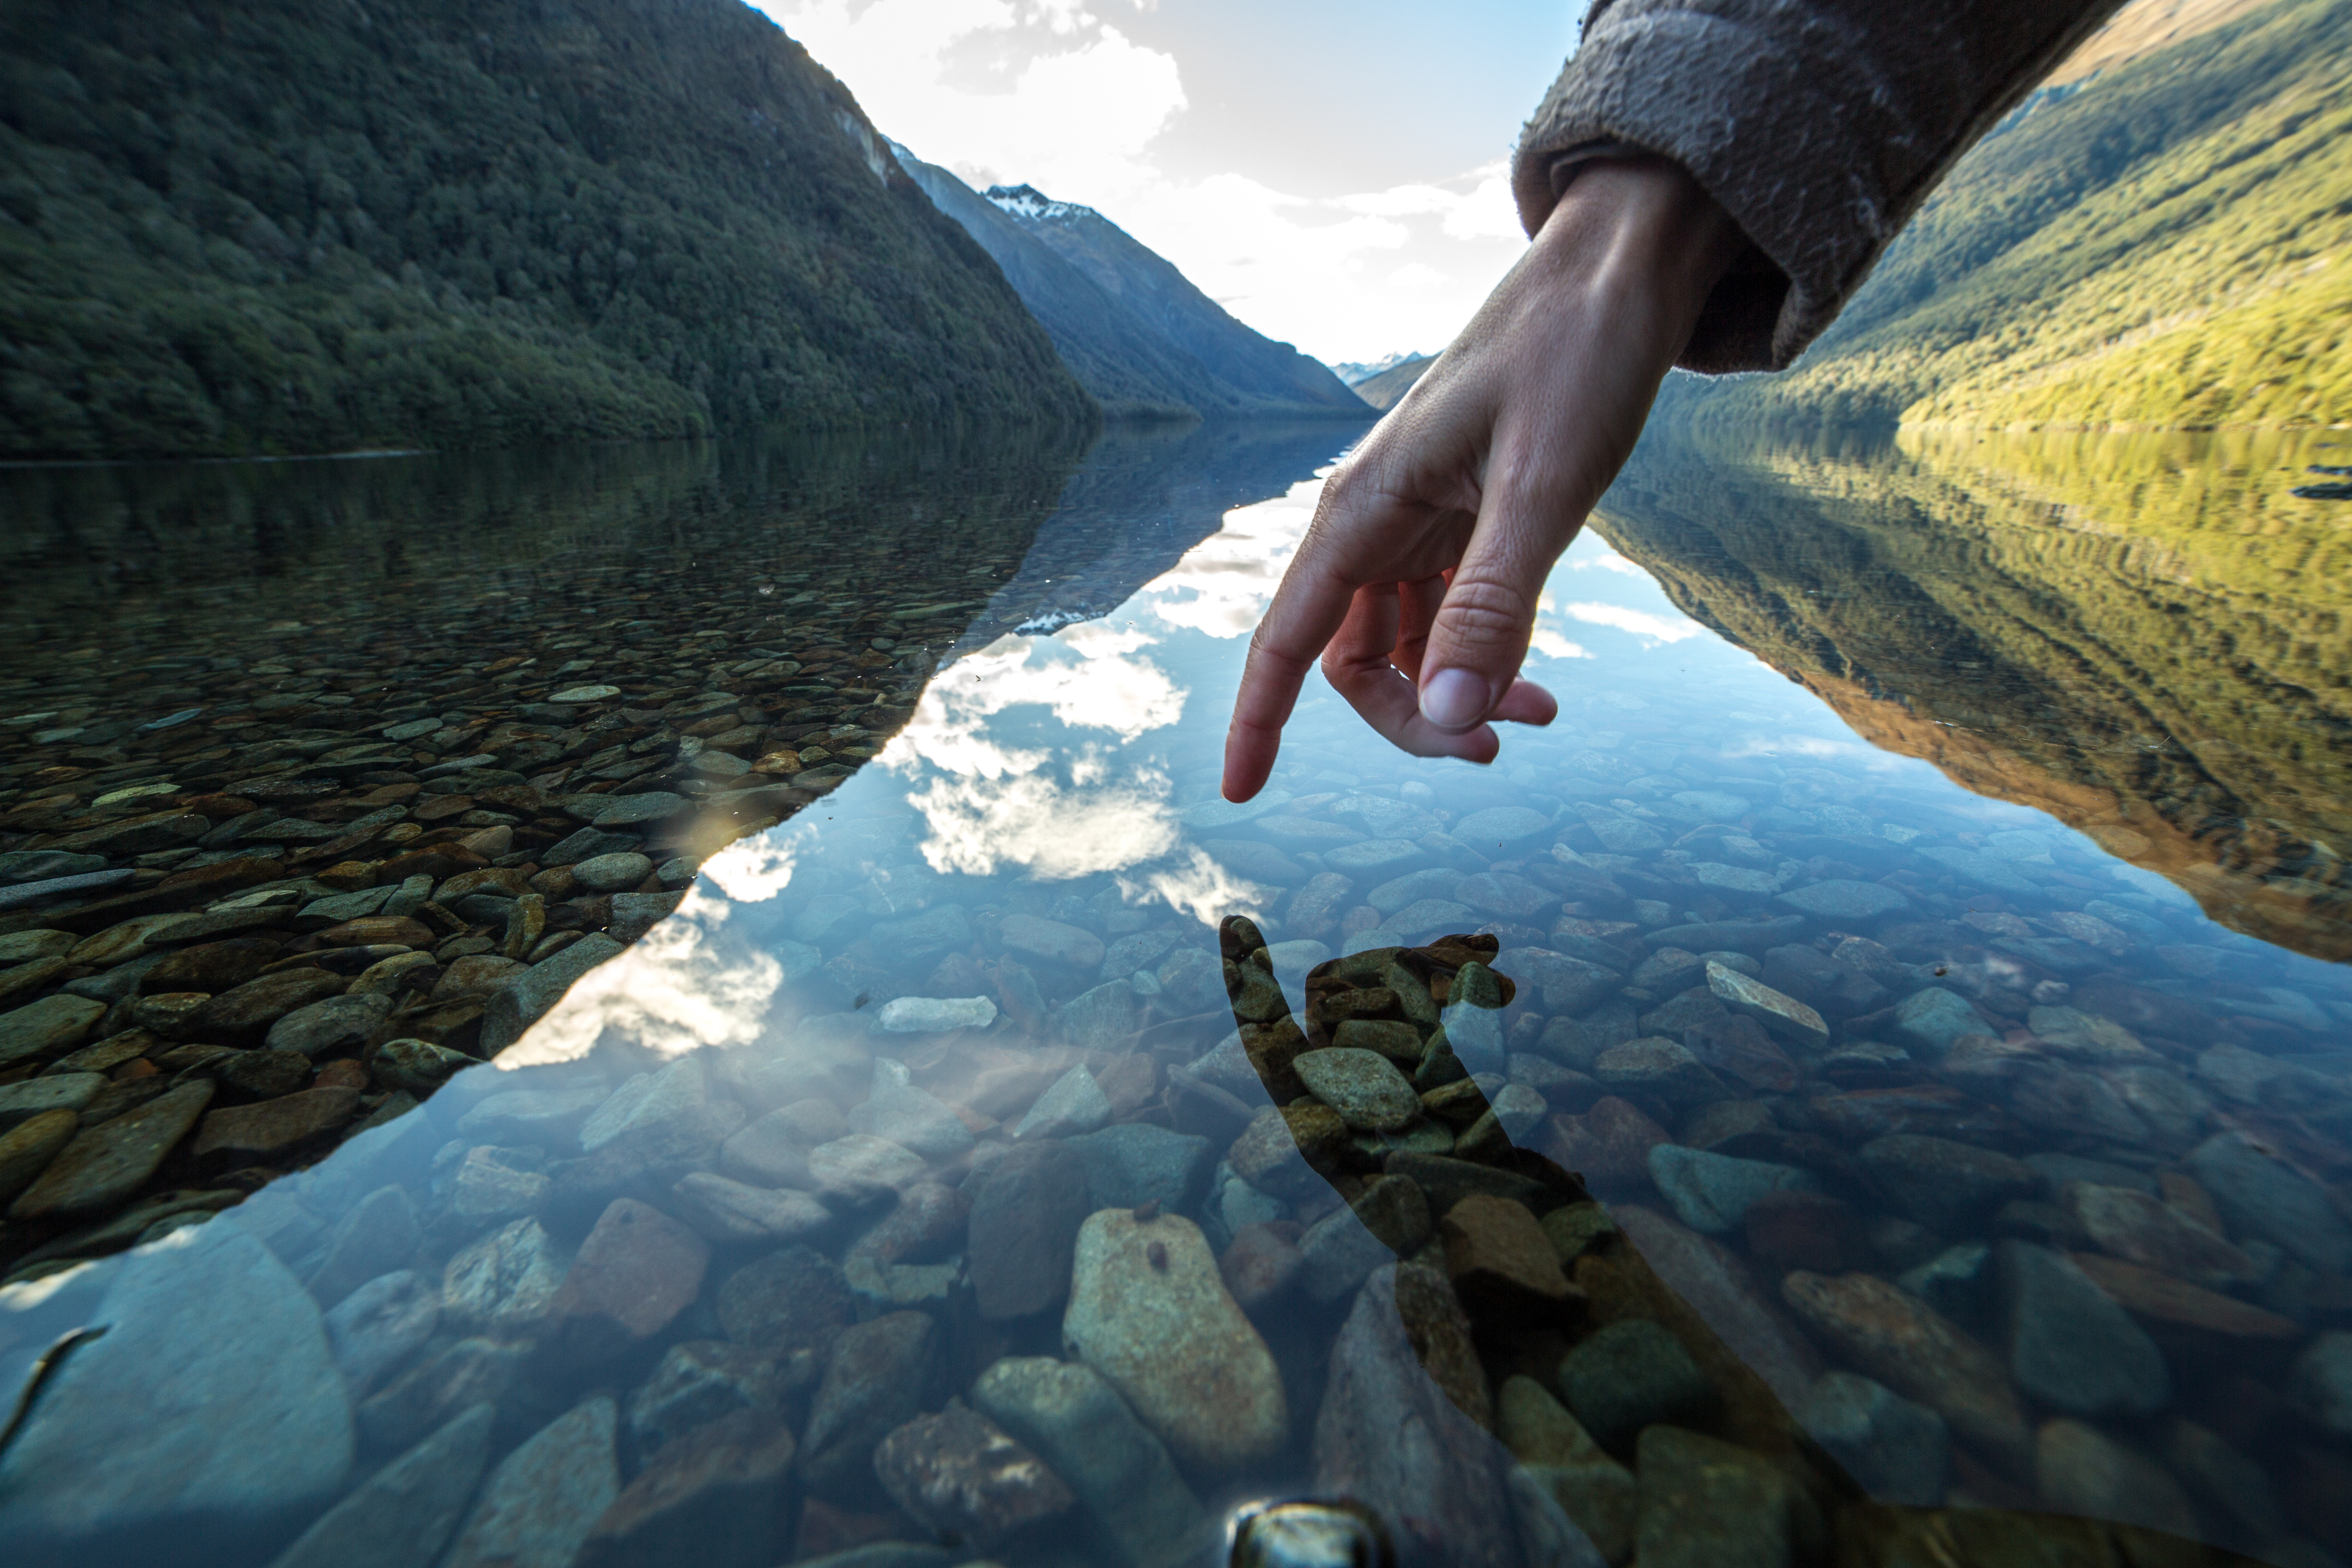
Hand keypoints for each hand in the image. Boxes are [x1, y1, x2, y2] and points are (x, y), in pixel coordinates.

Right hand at [1221, 157, 1745, 800]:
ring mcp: (1417, 517)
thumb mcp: (1546, 486)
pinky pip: (1446, 613)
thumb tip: (1451, 720)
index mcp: (1365, 506)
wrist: (1622, 267)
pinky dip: (1483, 656)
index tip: (1240, 795)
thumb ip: (1495, 607)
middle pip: (1352, 660)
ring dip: (1456, 694)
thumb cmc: (1580, 355)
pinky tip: (1539, 675)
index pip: (1288, 639)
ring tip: (1543, 714)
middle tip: (1500, 746)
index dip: (1259, 721)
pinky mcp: (1460, 515)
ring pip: (1402, 645)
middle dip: (1413, 720)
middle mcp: (1374, 517)